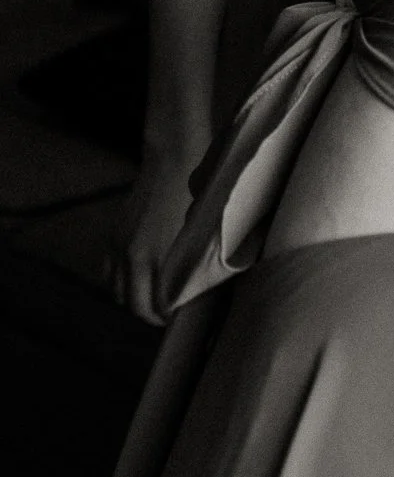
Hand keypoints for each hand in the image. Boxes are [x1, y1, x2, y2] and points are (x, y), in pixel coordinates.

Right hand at [114, 155, 194, 325]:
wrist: (175, 158)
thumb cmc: (200, 193)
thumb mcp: (201, 233)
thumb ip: (193, 264)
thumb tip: (196, 289)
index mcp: (154, 257)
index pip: (154, 306)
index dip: (167, 317)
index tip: (180, 318)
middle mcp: (130, 256)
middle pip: (132, 305)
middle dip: (150, 315)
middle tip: (169, 316)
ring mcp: (118, 246)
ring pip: (116, 292)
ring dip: (133, 301)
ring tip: (155, 300)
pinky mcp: (114, 236)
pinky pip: (108, 273)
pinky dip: (120, 283)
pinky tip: (138, 282)